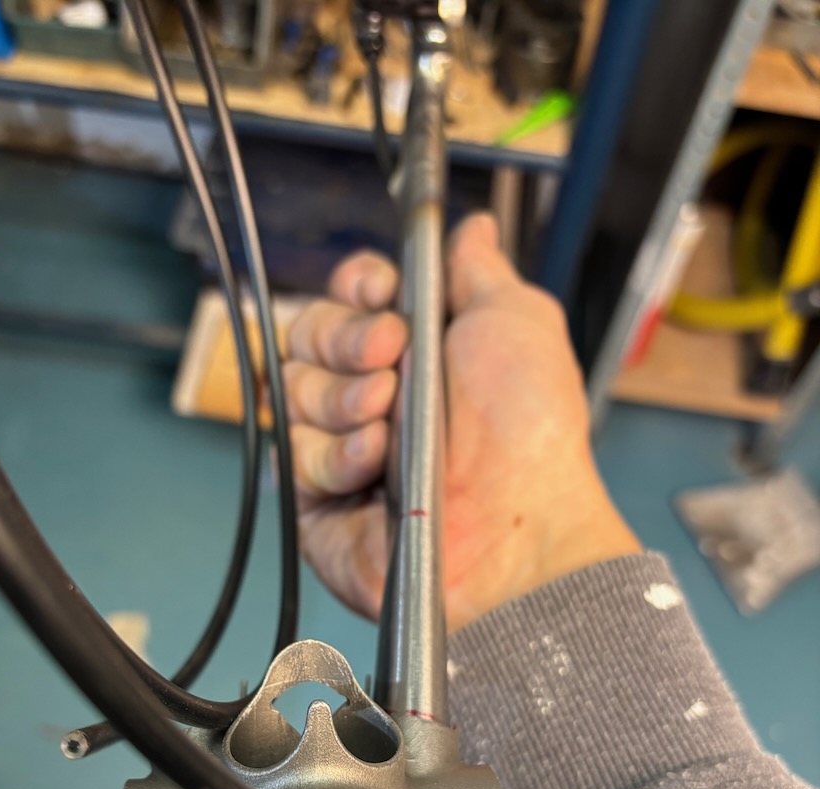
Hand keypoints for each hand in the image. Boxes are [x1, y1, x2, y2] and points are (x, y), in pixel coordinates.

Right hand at [284, 212, 639, 631]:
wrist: (513, 529)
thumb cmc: (527, 432)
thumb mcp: (518, 323)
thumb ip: (479, 270)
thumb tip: (470, 228)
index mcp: (418, 351)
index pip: (350, 297)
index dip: (355, 287)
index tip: (381, 294)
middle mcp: (375, 395)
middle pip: (309, 335)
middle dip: (345, 339)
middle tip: (390, 359)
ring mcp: (344, 447)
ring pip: (295, 392)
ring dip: (343, 399)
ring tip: (389, 423)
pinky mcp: (319, 501)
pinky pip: (294, 456)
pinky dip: (335, 456)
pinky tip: (375, 468)